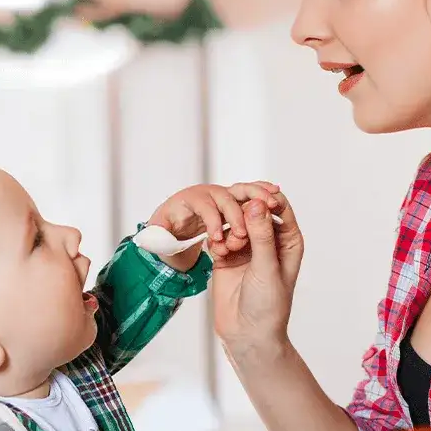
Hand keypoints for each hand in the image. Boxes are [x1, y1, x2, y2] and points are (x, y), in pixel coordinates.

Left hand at [145, 181, 282, 270]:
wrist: (175, 225)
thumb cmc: (167, 231)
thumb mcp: (159, 236)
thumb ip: (158, 239)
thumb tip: (153, 240)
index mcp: (187, 200)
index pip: (202, 206)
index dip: (211, 221)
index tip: (217, 239)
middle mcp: (206, 193)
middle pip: (224, 195)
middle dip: (236, 212)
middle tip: (244, 233)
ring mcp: (220, 195)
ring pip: (240, 190)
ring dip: (256, 195)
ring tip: (273, 203)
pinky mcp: (232, 201)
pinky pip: (249, 194)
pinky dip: (262, 193)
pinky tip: (276, 198)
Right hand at [210, 194, 303, 351]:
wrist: (247, 333)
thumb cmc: (268, 305)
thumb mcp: (266, 267)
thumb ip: (261, 235)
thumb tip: (256, 204)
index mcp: (287, 239)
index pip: (278, 206)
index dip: (266, 199)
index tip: (252, 204)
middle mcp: (267, 239)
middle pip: (253, 209)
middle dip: (242, 214)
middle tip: (237, 231)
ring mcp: (246, 246)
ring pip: (233, 220)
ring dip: (229, 228)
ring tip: (229, 247)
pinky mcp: (226, 255)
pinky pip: (219, 235)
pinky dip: (217, 240)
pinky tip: (219, 253)